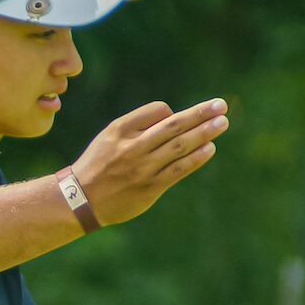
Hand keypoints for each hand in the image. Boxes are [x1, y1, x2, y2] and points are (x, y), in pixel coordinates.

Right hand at [71, 98, 228, 226]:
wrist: (81, 199)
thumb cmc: (98, 164)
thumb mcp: (109, 136)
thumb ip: (137, 125)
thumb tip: (171, 115)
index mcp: (121, 130)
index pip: (157, 111)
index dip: (172, 112)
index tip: (181, 117)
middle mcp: (133, 147)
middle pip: (174, 125)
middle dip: (200, 114)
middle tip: (221, 104)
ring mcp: (143, 168)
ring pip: (180, 146)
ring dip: (204, 132)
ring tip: (222, 122)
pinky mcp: (151, 187)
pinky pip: (179, 169)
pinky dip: (196, 158)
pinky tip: (209, 148)